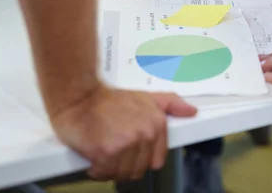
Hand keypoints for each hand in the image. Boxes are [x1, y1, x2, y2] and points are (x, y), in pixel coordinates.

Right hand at [50, 85, 196, 180]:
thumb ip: (171, 104)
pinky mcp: (106, 152)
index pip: (156, 161)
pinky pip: (104, 174)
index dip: (141, 159)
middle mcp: (144, 134)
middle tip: (113, 148)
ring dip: (109, 167)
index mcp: (156, 124)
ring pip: (121, 174)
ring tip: (103, 149)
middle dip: (124, 164)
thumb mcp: (146, 97)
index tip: (131, 152)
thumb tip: (191, 111)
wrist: (79, 97)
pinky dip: (96, 169)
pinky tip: (94, 154)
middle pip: (138, 170)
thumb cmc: (108, 99)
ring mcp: (126, 144)